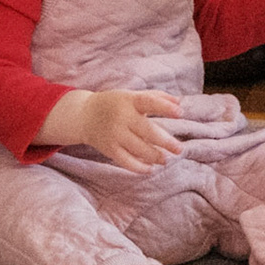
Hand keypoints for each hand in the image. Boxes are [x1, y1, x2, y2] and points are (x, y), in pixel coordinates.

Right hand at [57, 88, 183, 173]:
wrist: (84, 115)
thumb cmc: (115, 104)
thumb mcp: (132, 96)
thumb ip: (157, 97)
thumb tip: (180, 103)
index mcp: (130, 100)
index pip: (149, 102)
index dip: (165, 107)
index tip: (180, 113)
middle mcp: (122, 117)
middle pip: (147, 130)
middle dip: (165, 141)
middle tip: (179, 149)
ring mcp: (115, 134)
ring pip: (138, 148)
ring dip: (155, 156)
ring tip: (165, 159)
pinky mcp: (109, 148)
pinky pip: (126, 161)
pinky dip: (138, 167)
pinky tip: (150, 169)